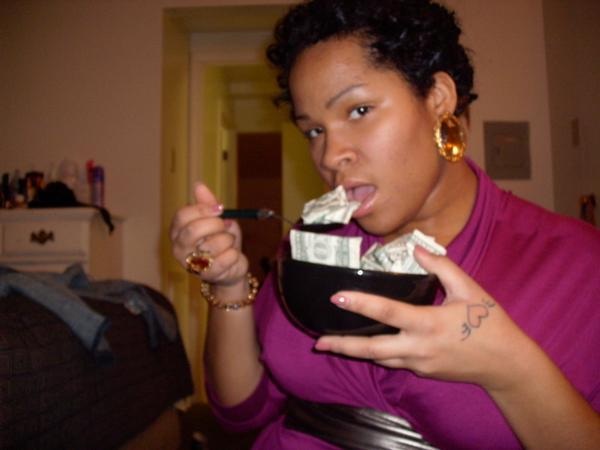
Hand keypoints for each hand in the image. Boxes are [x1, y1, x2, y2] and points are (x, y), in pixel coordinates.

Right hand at [170, 183, 248, 286]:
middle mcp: (179, 249)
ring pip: (215, 244)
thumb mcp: (215, 219)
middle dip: (215, 224)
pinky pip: (227, 257)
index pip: (182, 216)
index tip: (219, 208)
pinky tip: (231, 256)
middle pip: (193, 230)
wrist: (231, 266)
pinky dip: (234, 254)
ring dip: (228, 240)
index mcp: (177, 232)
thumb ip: (207, 204)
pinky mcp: (208, 275)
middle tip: (225, 226)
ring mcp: (192, 264)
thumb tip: (198, 185)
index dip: (202, 209)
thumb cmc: (220, 240)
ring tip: (228, 243)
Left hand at [315, 246, 530, 390]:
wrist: (507, 364)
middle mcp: (418, 347)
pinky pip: (394, 362)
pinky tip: (367, 346)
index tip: (337, 297)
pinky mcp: (423, 372)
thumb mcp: (468, 289)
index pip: (387, 312)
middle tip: (318, 342)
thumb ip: (441, 266)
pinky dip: (378, 354)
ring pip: (379, 359)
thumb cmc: (490, 322)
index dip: (360, 304)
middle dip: (343, 346)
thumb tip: (417, 247)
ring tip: (332, 345)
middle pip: (372, 349)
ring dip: (356, 352)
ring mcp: (419, 363)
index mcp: (428, 323)